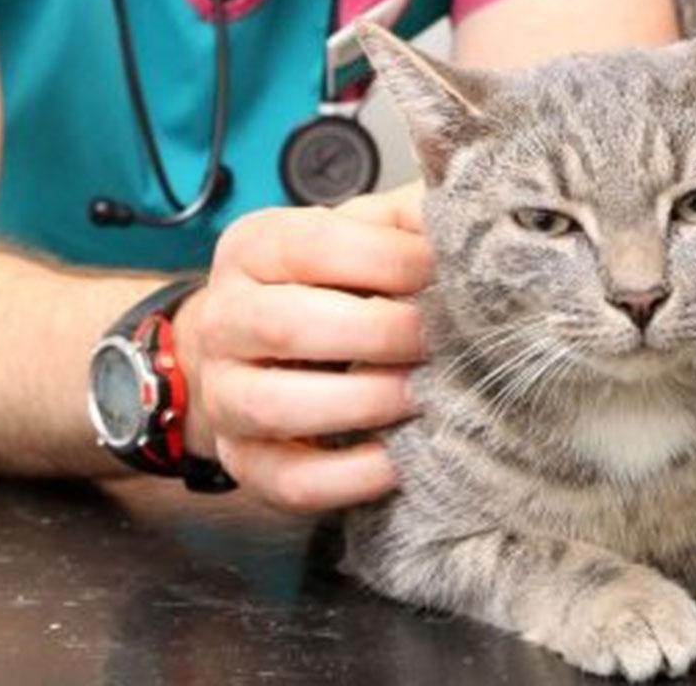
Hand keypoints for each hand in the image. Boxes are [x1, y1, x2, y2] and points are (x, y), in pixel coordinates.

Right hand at [187, 185, 430, 513]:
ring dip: (363, 402)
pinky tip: (398, 461)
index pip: (314, 245)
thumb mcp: (354, 234)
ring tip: (424, 396)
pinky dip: (347, 478)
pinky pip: (286, 480)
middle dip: (380, 334)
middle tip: (442, 340)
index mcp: (254, 248)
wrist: (243, 349)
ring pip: (278, 404)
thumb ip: (404, 220)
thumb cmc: (319, 285)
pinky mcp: (241, 459)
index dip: (387, 260)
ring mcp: (224, 393)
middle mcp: (226, 316)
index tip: (444, 275)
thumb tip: (470, 214)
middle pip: (290, 323)